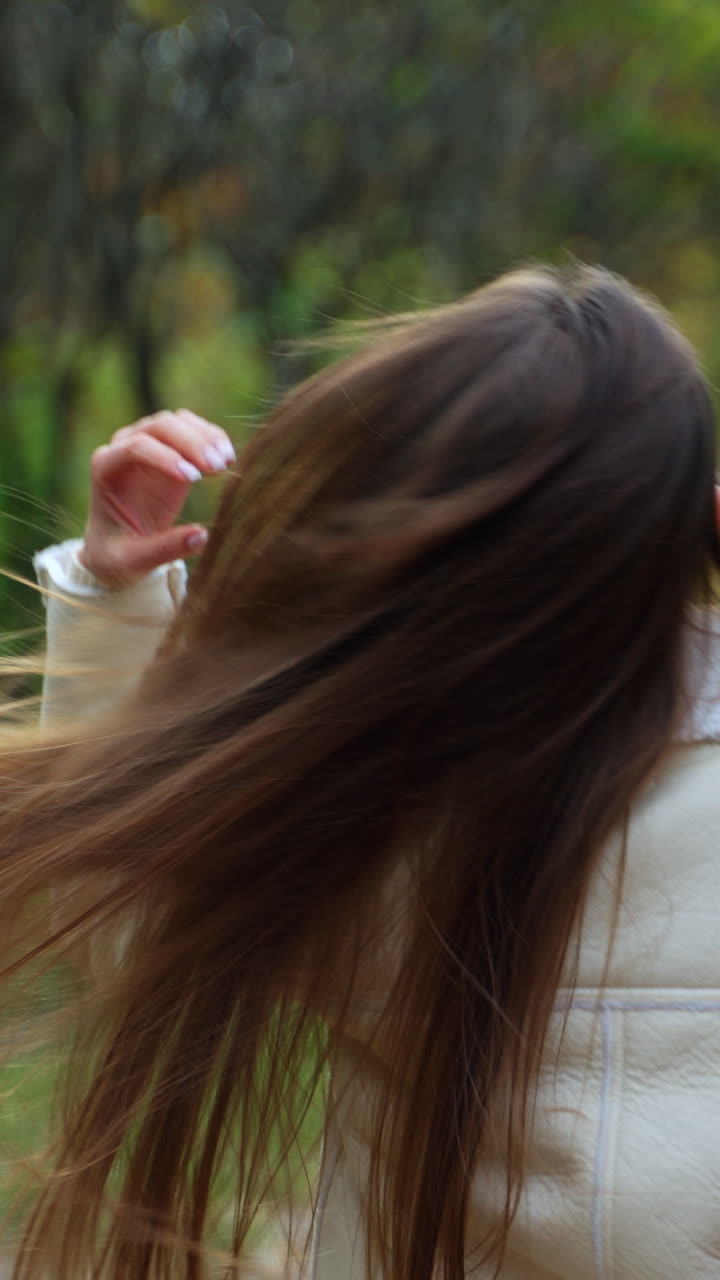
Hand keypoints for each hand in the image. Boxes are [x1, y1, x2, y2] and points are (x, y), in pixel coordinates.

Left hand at [78, 410, 235, 586]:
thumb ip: (165, 549)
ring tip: (227, 461)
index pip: (135, 447)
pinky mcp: (171, 451)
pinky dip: (212, 439)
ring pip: (178, 422)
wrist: (117, 548)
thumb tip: (202, 536)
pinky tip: (229, 458)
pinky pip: (192, 432)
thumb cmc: (119, 555)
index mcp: (106, 469)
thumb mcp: (135, 560)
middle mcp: (123, 448)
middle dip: (190, 442)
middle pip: (159, 426)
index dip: (166, 457)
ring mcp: (148, 445)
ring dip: (205, 437)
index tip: (194, 479)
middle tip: (218, 466)